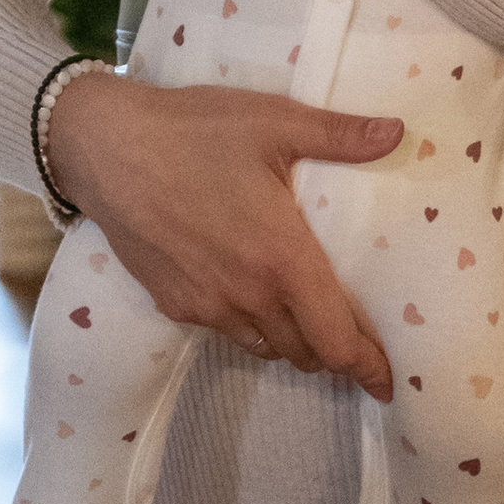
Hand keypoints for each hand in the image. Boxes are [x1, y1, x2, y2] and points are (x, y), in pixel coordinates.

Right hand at [47, 67, 398, 395]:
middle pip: (306, 354)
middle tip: (354, 337)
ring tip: (306, 318)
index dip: (367, 366)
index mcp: (283, 260)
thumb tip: (399, 134)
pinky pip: (226, 331)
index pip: (337, 340)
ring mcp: (208, 306)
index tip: (388, 382)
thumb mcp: (272, 121)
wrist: (104, 148)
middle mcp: (249, 296)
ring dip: (292, 342)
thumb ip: (339, 135)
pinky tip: (248, 294)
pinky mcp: (174, 304)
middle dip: (334, 352)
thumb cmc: (192, 131)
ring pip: (266, 347)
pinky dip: (248, 326)